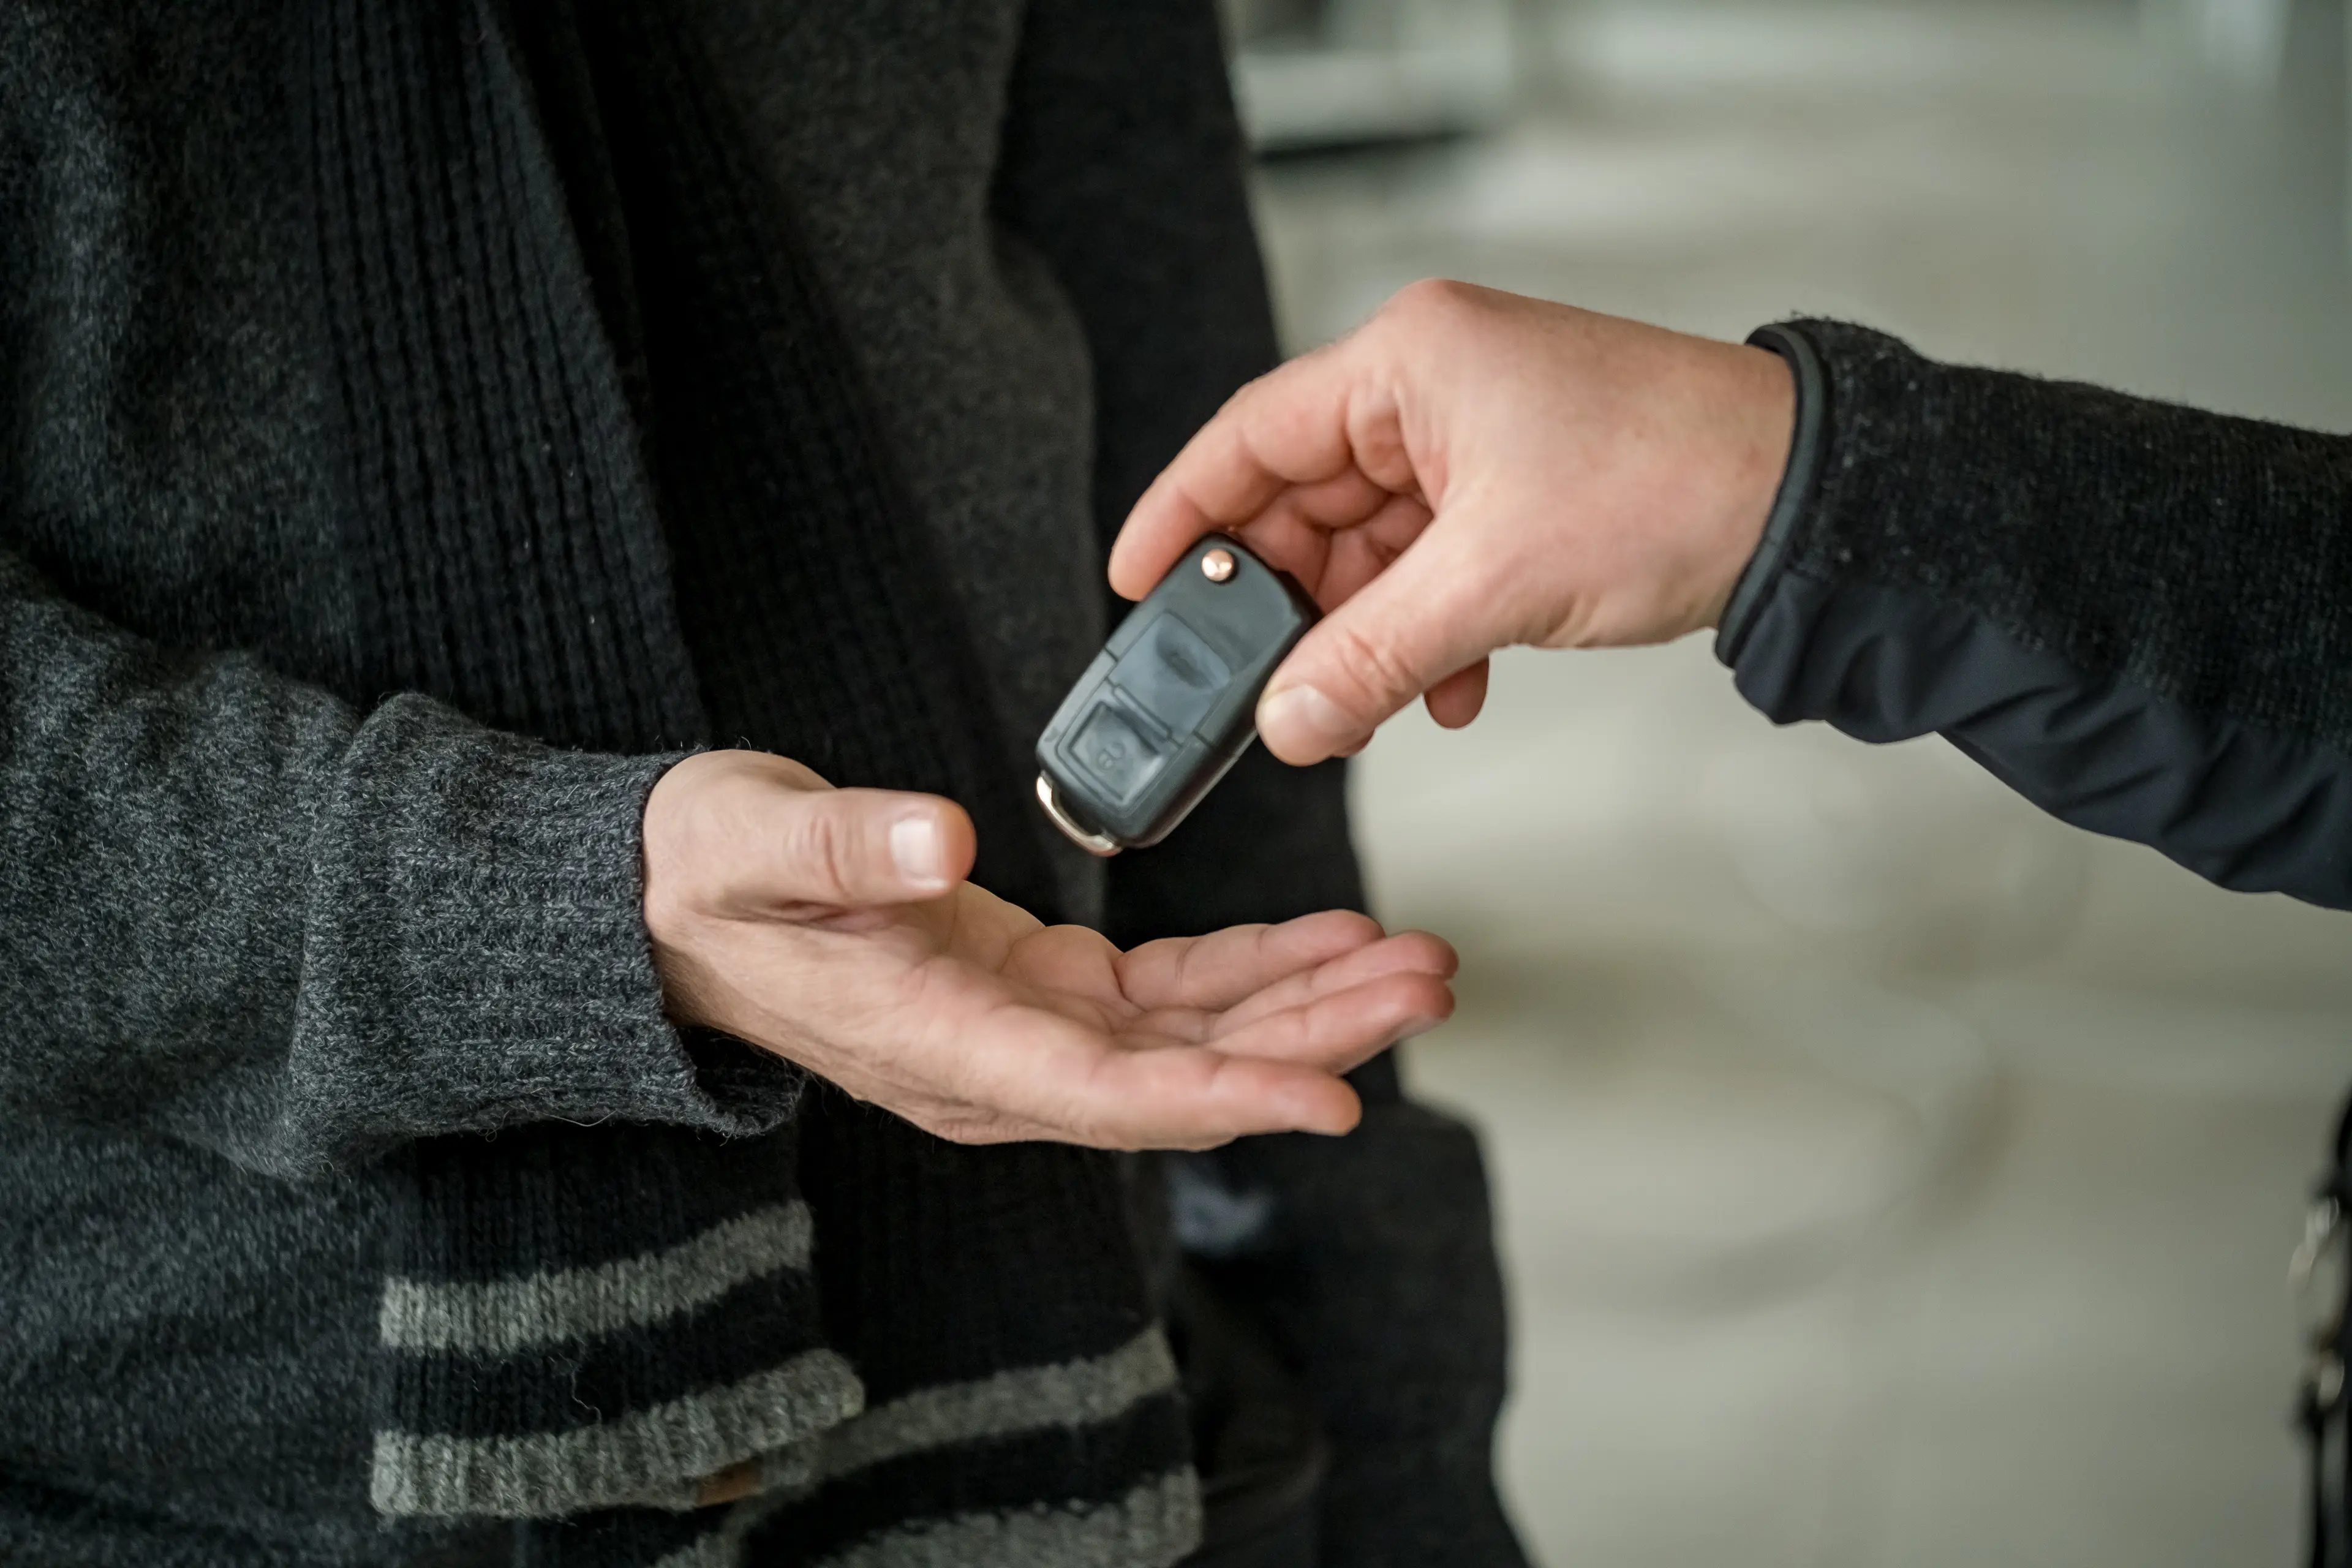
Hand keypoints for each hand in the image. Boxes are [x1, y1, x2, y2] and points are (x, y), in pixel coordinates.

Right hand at [641, 751, 1454, 1148]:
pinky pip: (1169, 998)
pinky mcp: (1040, 994)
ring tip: (1412, 962)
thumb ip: (842, 850)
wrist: (672, 905)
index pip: (1105, 1093)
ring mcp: (1023, 1036)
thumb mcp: (750, 843)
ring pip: (1194, 1042)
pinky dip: (1252, 970)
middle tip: (1424, 984)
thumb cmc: (703, 876)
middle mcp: (996, 1066)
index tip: (1332, 1097)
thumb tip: (936, 846)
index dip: (1225, 1096)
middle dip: (1311, 1038)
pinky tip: (1327, 939)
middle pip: (1183, 1078)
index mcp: (936, 1045)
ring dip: (1305, 1005)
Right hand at [1109, 281, 1796, 764]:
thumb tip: (1286, 720)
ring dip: (1365, 636)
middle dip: (1288, 607)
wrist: (1811, 503)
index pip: (1250, 437)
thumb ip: (1373, 655)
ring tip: (1361, 708)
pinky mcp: (1515, 492)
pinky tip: (1443, 690)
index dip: (1180, 514)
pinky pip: (1431, 570)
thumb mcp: (1496, 582)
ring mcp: (1474, 440)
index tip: (1131, 582)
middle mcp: (1430, 389)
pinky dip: (1426, 634)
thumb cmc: (1676, 483)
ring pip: (1370, 551)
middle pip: (1305, 504)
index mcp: (1408, 363)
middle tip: (1256, 689)